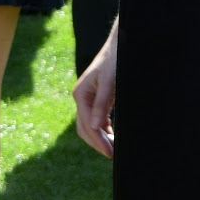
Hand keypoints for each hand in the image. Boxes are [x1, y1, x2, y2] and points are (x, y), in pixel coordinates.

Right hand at [72, 23, 117, 157]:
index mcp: (80, 94)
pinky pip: (97, 119)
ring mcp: (88, 99)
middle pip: (85, 128)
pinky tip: (112, 136)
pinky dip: (103, 129)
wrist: (119, 45)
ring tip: (113, 149)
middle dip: (97, 142)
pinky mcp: (96, 99)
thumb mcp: (109, 82)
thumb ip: (101, 104)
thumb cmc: (114, 60)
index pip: (87, 124)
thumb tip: (96, 127)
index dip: (98, 140)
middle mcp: (81, 98)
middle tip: (112, 154)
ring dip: (100, 138)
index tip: (110, 152)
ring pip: (90, 125)